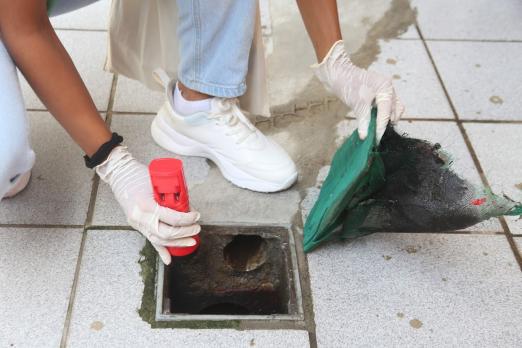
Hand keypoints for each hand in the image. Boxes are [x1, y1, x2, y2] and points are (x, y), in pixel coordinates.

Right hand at [95, 146, 199, 264]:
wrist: (119, 174)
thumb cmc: (138, 174)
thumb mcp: (157, 183)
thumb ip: (171, 195)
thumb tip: (188, 206)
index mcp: (146, 205)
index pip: (172, 218)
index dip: (187, 219)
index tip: (196, 216)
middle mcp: (140, 217)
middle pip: (166, 233)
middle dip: (185, 233)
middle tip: (196, 228)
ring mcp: (137, 223)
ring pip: (159, 240)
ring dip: (177, 243)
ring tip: (191, 240)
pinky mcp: (136, 225)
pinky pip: (149, 240)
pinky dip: (160, 250)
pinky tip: (168, 259)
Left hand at [312, 40, 404, 142]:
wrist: (338, 73)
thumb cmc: (347, 85)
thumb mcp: (356, 104)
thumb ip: (363, 120)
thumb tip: (365, 136)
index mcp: (385, 88)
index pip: (386, 112)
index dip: (381, 127)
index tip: (377, 139)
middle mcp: (389, 88)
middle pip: (395, 110)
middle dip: (387, 123)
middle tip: (377, 134)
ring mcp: (386, 91)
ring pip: (394, 109)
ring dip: (387, 119)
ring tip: (377, 129)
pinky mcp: (381, 94)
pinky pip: (387, 107)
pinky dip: (383, 115)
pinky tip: (375, 122)